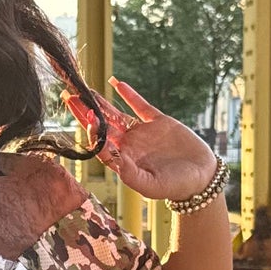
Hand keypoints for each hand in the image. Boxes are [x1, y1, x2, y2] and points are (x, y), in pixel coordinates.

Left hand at [66, 77, 217, 202]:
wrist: (202, 176)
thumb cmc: (176, 186)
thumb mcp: (153, 185)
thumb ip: (132, 175)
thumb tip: (115, 162)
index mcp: (124, 161)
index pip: (101, 144)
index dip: (91, 130)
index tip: (84, 116)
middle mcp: (129, 145)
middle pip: (102, 126)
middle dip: (85, 112)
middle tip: (69, 96)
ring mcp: (142, 132)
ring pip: (116, 114)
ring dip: (101, 102)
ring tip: (85, 89)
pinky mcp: (157, 121)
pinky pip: (139, 105)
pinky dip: (129, 94)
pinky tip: (116, 83)